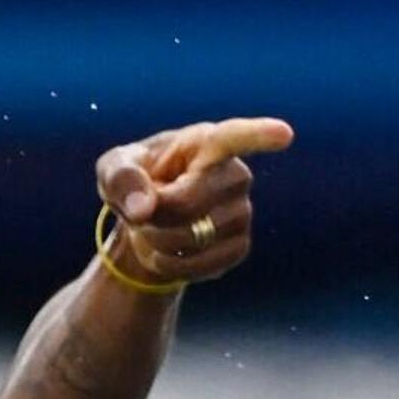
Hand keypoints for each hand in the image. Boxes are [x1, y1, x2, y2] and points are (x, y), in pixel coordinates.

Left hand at [96, 117, 293, 287]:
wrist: (148, 224)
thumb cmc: (134, 183)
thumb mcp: (113, 170)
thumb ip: (121, 179)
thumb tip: (143, 209)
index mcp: (206, 143)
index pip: (236, 136)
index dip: (260, 135)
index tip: (284, 134)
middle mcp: (235, 174)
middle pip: (188, 202)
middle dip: (151, 215)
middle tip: (141, 211)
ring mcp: (243, 212)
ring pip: (193, 237)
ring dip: (157, 242)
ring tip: (151, 230)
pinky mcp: (240, 246)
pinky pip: (201, 265)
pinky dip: (170, 265)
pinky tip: (165, 252)